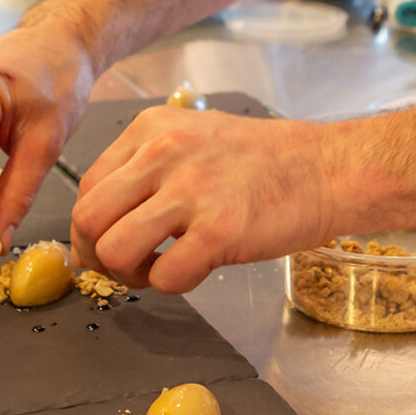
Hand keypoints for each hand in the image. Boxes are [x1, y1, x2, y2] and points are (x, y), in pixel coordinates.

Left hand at [70, 108, 341, 292]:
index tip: (107, 245)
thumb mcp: (193, 140)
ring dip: (128, 274)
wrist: (328, 168)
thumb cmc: (265, 161)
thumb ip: (147, 169)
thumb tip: (105, 219)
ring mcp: (191, 191)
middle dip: (96, 255)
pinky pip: (165, 276)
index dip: (91, 228)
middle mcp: (164, 153)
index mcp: (152, 129)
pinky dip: (171, 285)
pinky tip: (195, 270)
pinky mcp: (219, 230)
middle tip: (124, 267)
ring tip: (157, 270)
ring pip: (113, 249)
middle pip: (87, 218)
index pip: (87, 186)